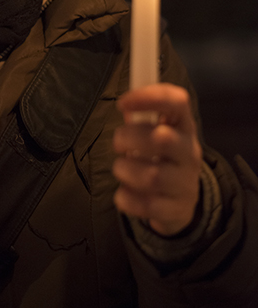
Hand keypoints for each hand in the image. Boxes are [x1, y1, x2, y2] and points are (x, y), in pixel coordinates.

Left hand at [112, 83, 201, 235]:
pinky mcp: (176, 210)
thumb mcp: (158, 130)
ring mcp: (185, 183)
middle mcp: (189, 153)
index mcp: (184, 126)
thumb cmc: (162, 156)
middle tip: (118, 142)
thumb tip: (125, 103)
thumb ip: (141, 114)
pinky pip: (145, 205)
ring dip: (124, 169)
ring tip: (121, 168)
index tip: (122, 102)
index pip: (177, 102)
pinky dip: (126, 198)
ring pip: (152, 176)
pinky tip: (125, 192)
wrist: (180, 200)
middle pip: (162, 138)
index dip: (150, 96)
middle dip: (128, 138)